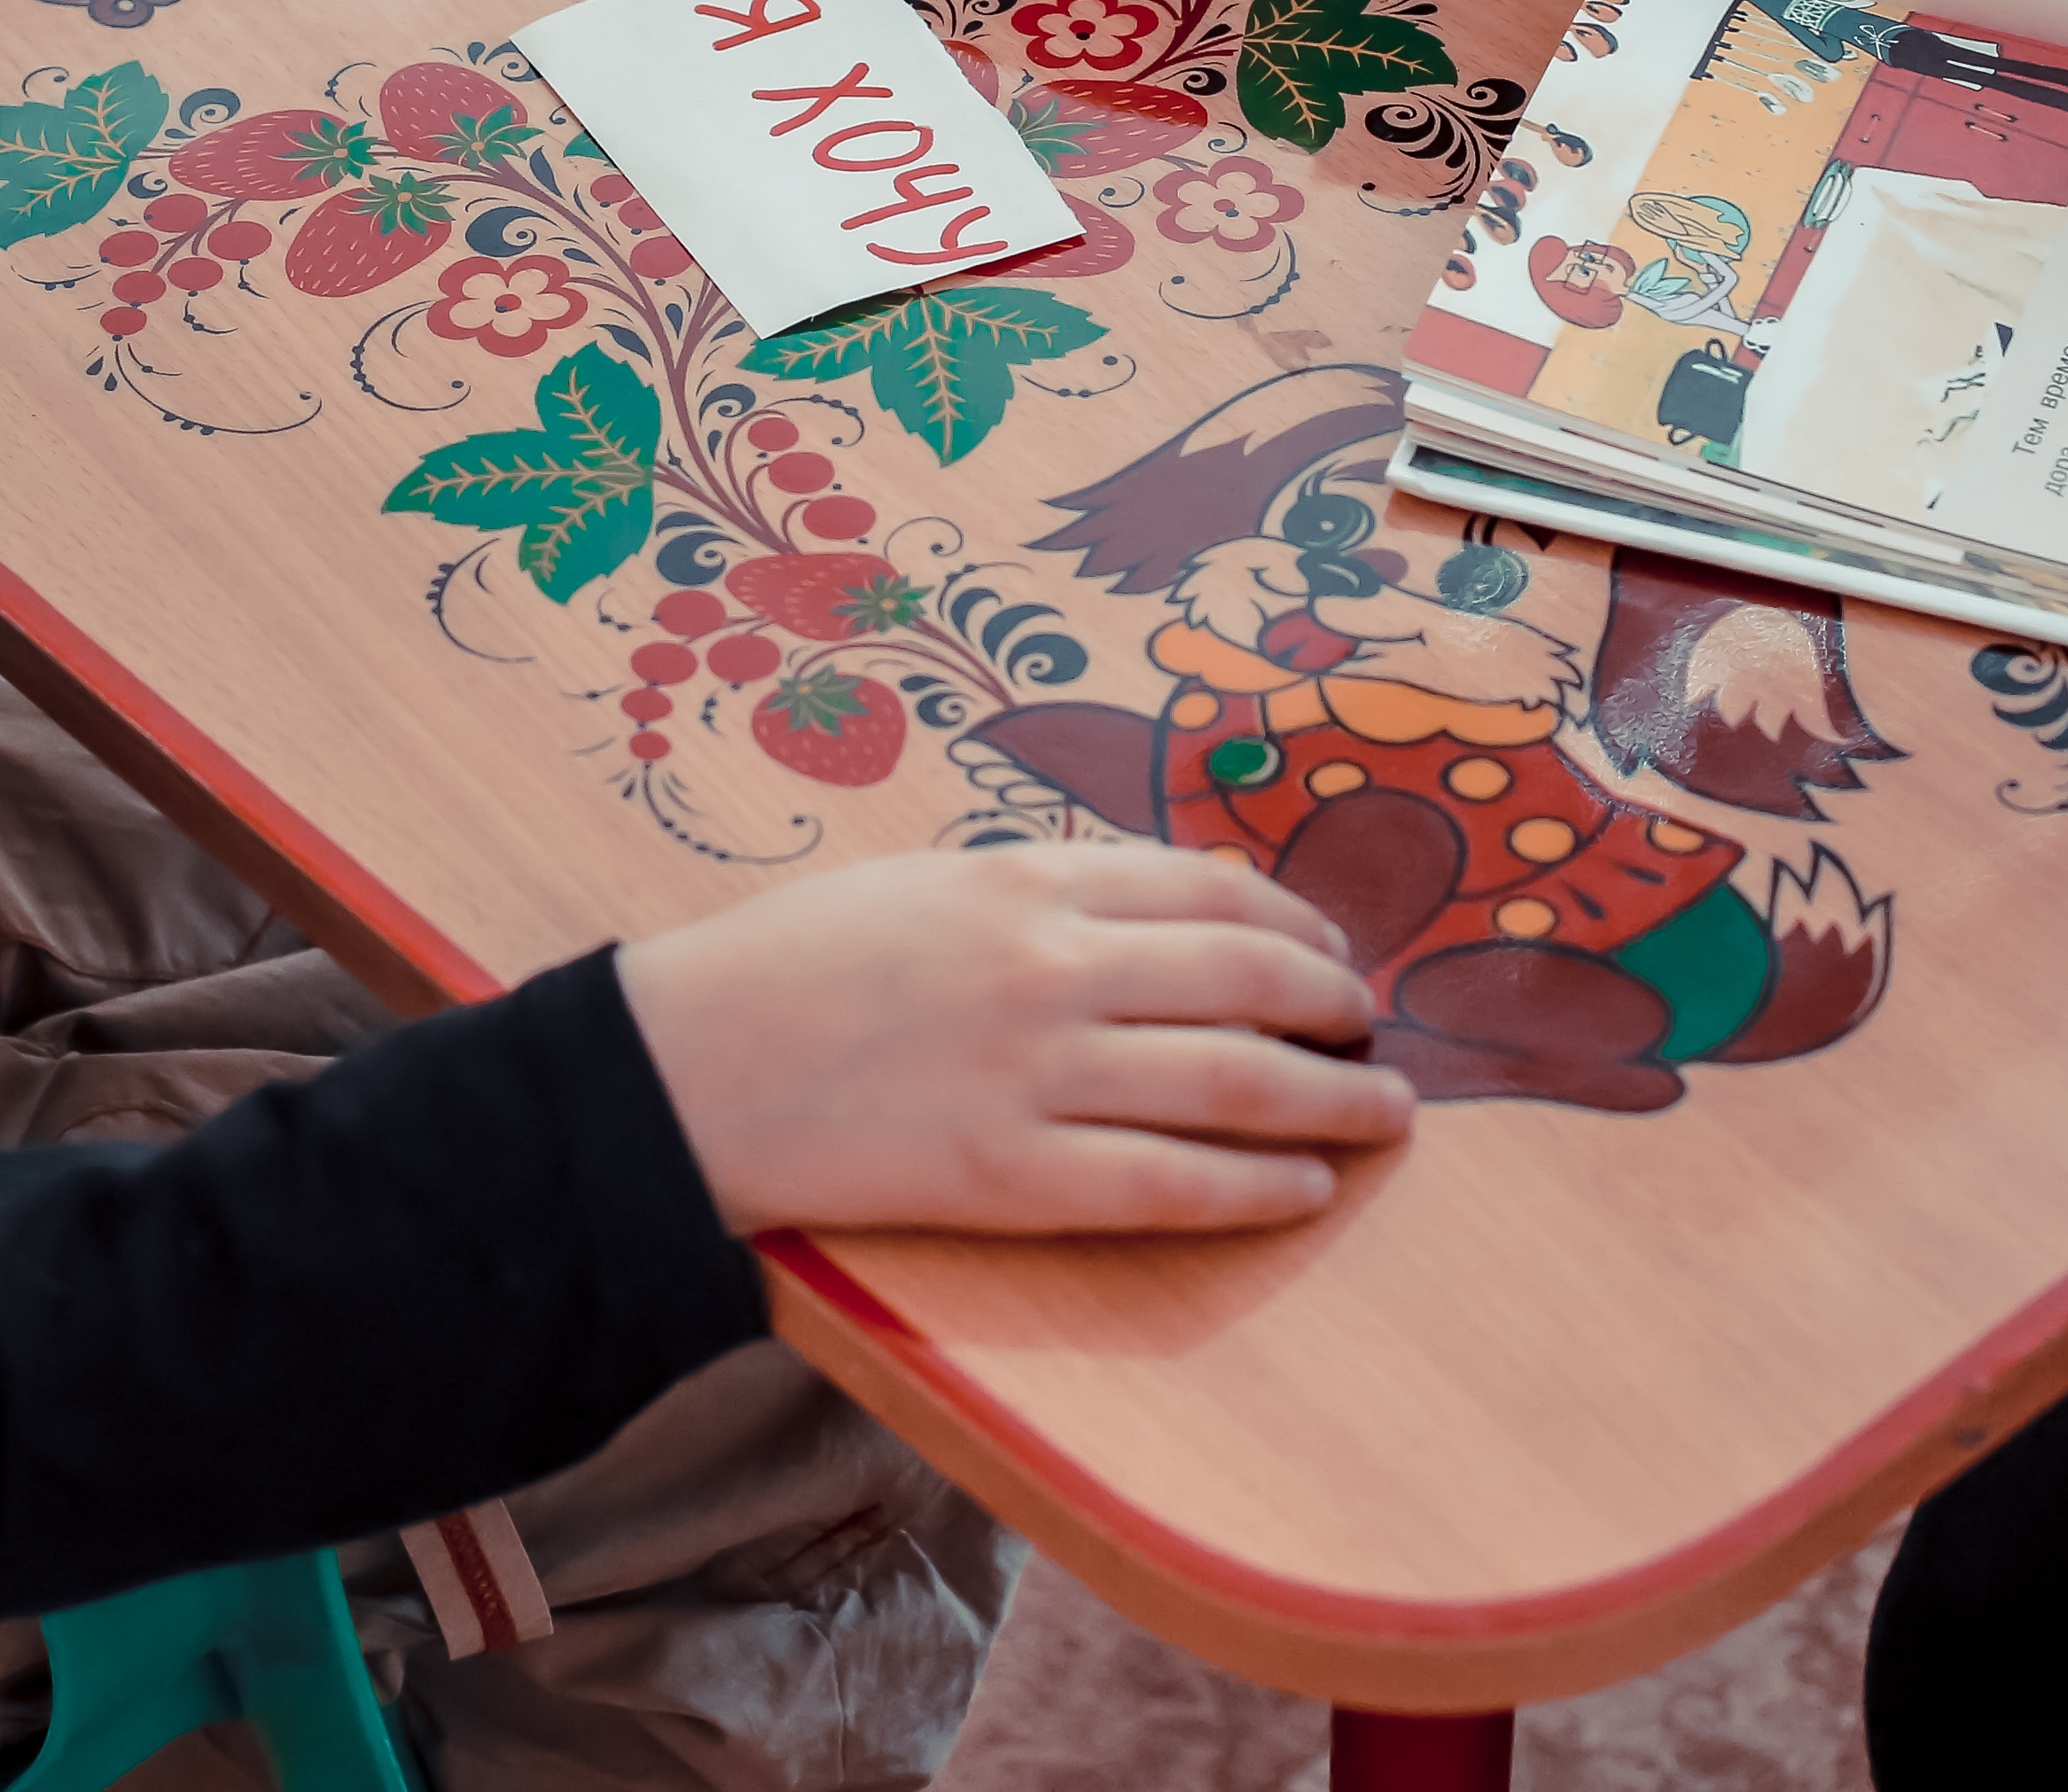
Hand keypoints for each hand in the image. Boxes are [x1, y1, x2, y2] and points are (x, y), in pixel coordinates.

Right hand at [617, 843, 1411, 1233]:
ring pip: (1236, 1081)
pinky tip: (1304, 1190)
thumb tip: (1158, 916)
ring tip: (1385, 1112)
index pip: (1212, 888)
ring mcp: (1036, 1074)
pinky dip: (1256, 1187)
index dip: (1296, 924)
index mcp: (1027, 876)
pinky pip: (1170, 1184)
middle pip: (1250, 977)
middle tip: (1375, 1032)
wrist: (682, 1068)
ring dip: (1334, 1098)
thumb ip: (1041, 891)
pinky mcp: (1010, 1177)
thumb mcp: (924, 881)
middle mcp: (1051, 965)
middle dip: (1337, 1006)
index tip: (1332, 955)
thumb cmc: (792, 965)